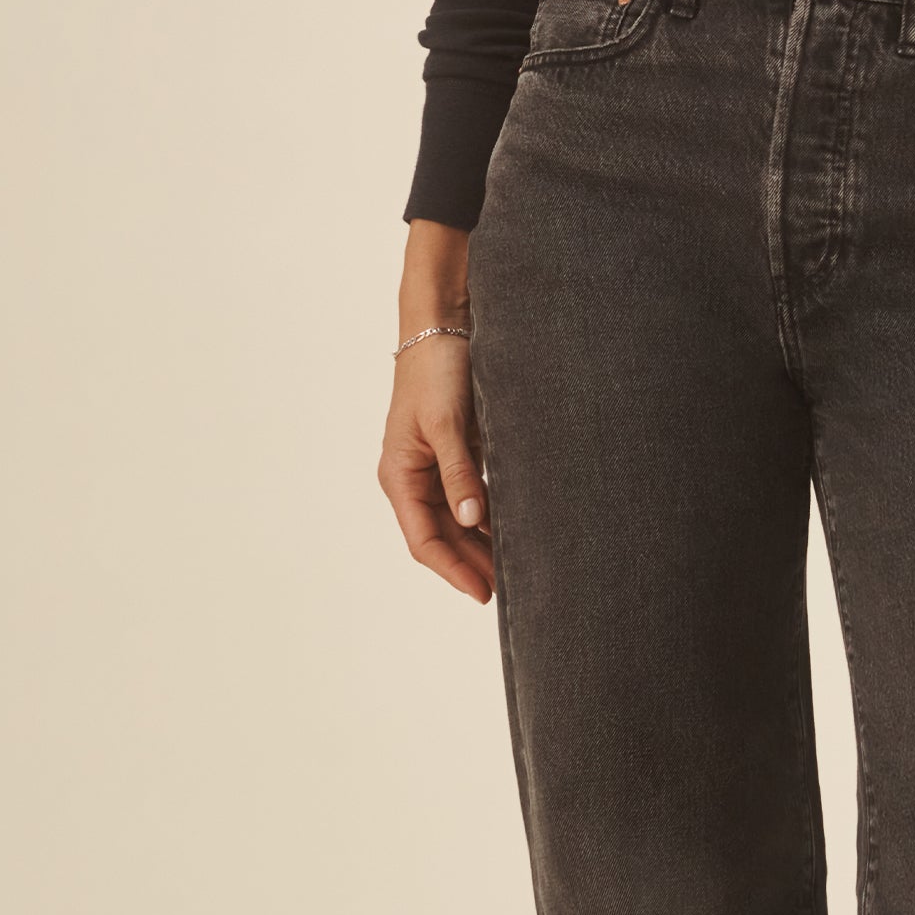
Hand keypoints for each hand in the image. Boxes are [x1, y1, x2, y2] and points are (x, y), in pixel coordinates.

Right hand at [377, 220, 494, 602]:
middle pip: (442, 534)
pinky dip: (489, 512)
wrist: (442, 322)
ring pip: (457, 517)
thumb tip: (474, 522)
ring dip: (481, 542)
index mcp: (399, 474)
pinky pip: (470, 493)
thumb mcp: (447, 423)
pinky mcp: (456, 448)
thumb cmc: (435, 369)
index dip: (453, 569)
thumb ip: (460, 473)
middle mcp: (413, 475)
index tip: (484, 592)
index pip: (424, 539)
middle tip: (509, 589)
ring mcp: (434, 463)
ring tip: (514, 567)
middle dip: (471, 562)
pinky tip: (512, 526)